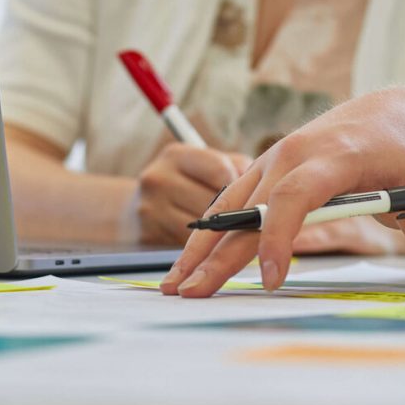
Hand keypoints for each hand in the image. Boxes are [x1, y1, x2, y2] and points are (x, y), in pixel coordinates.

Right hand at [133, 142, 250, 244]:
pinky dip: (202, 249)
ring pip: (202, 230)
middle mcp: (158, 178)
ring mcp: (149, 209)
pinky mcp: (147, 236)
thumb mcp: (206, 166)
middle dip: (234, 215)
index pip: (221, 172)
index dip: (242, 186)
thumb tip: (267, 187)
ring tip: (227, 232)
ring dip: (220, 235)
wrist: (137, 207)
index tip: (255, 195)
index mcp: (176, 155)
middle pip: (213, 205)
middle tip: (251, 222)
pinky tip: (205, 245)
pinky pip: (187, 246)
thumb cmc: (186, 184)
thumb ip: (237, 168)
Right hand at [161, 86, 404, 295]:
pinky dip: (206, 235)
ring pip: (229, 208)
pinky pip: (229, 205)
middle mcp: (294, 153)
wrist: (393, 110)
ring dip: (199, 247)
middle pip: (248, 208)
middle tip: (192, 294)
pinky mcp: (264, 171)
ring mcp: (272, 160)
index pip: (296, 196)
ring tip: (174, 287)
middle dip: (217, 253)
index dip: (281, 237)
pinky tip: (186, 266)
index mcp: (334, 156)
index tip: (273, 280)